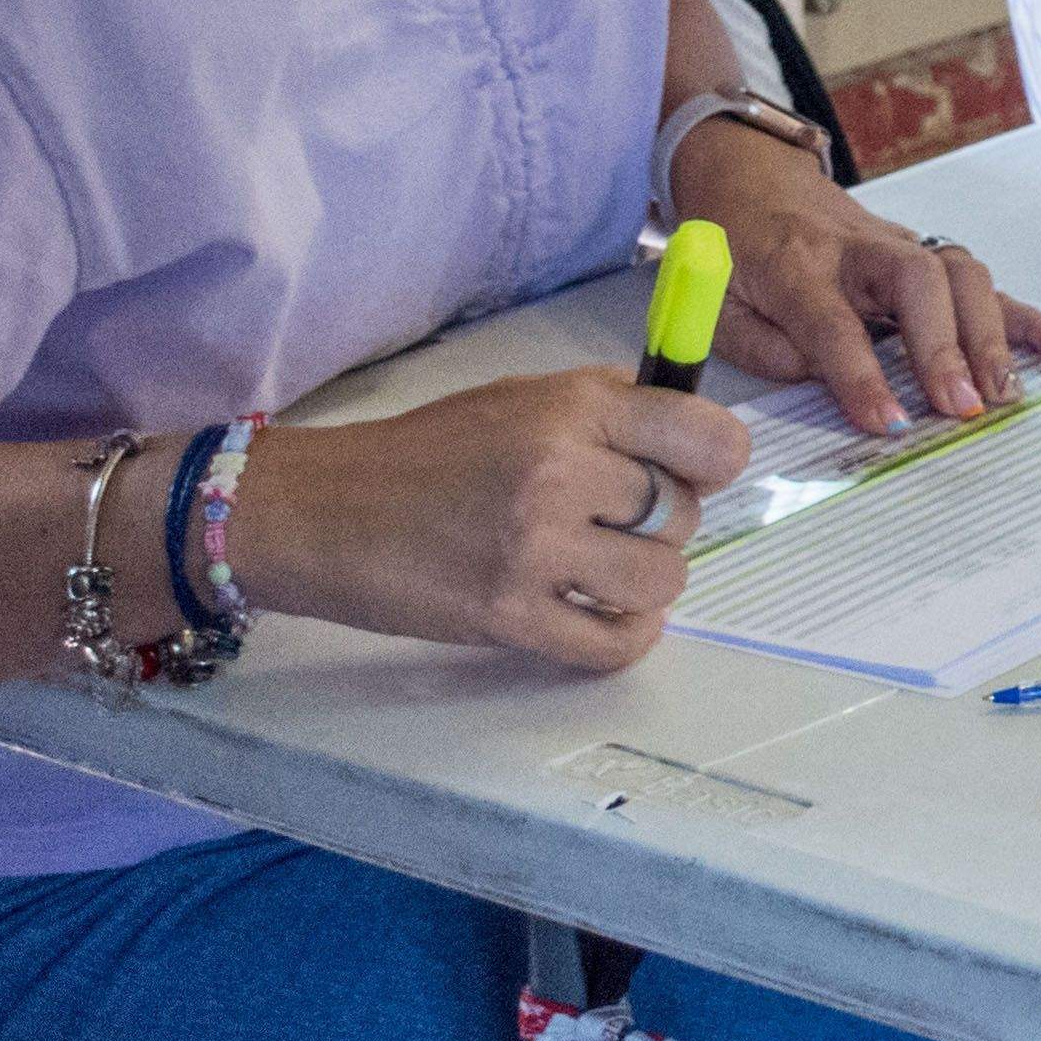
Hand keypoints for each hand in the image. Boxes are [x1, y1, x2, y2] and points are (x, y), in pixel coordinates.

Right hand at [227, 368, 750, 673]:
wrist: (322, 510)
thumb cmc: (427, 451)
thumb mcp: (522, 396)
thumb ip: (609, 409)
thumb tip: (693, 433)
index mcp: (571, 408)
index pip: (706, 437)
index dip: (717, 459)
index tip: (701, 470)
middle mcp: (559, 472)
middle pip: (684, 512)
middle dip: (665, 521)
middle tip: (620, 522)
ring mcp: (533, 549)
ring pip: (661, 580)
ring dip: (647, 581)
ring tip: (608, 567)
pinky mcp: (507, 617)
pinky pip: (613, 644)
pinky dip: (626, 635)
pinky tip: (605, 614)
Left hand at [669, 114, 1040, 433]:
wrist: (755, 177)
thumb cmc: (734, 247)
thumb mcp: (713, 301)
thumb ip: (763, 346)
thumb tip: (825, 381)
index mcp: (794, 263)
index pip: (831, 321)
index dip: (859, 374)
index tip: (887, 424)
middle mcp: (858, 248)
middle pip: (917, 282)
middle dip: (945, 346)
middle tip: (960, 405)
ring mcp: (901, 244)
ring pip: (960, 273)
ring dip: (990, 333)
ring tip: (1003, 390)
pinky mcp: (929, 255)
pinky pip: (985, 283)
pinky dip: (1029, 315)